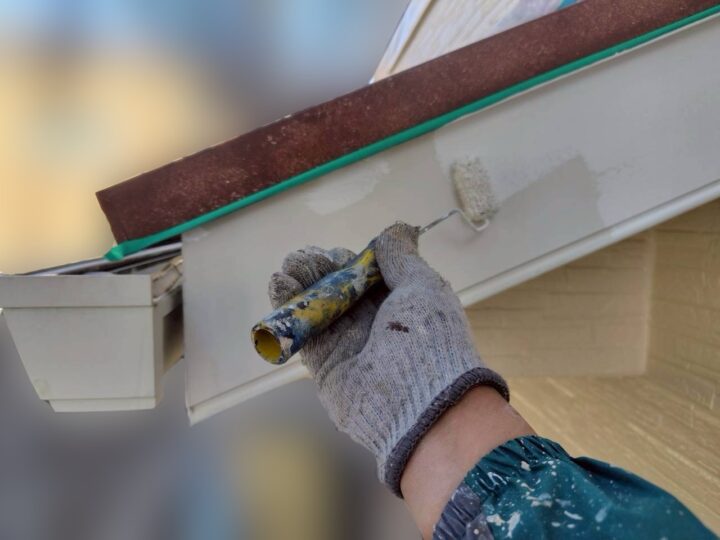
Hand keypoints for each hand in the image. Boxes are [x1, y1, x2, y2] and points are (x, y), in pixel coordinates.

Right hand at [268, 223, 507, 494]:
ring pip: (319, 310)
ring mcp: (349, 345)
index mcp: (401, 305)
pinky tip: (279, 286)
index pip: (367, 277)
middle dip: (319, 271)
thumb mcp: (423, 286)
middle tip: (301, 258)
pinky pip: (304, 334)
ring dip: (300, 286)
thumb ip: (402, 258)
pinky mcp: (326, 365)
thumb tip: (397, 229)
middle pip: (339, 291)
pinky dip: (288, 311)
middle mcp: (374, 325)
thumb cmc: (427, 336)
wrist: (420, 402)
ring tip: (288, 267)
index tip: (335, 252)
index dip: (349, 262)